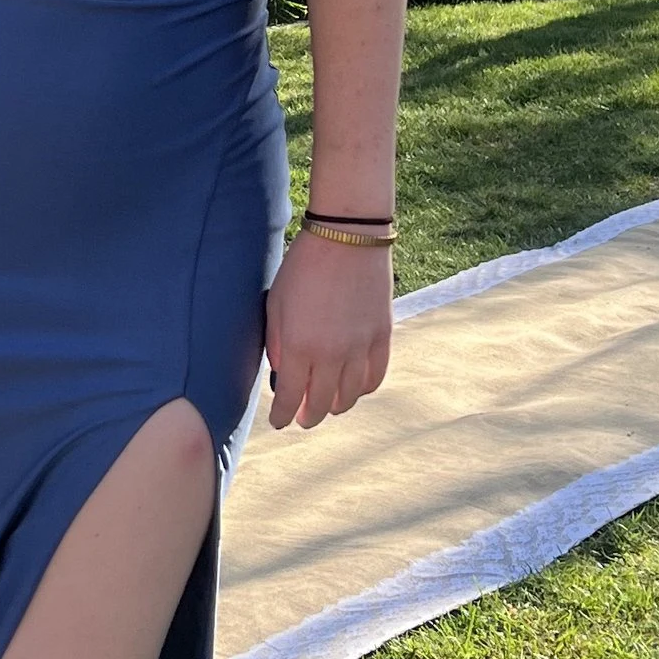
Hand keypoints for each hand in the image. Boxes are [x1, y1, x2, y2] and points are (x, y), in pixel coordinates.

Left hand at [264, 229, 392, 427]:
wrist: (348, 237)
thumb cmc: (304, 266)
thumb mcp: (276, 303)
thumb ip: (278, 342)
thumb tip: (284, 371)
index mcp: (300, 346)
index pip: (289, 397)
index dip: (282, 415)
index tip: (278, 422)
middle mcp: (332, 354)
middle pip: (320, 404)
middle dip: (308, 417)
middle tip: (302, 420)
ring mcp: (361, 347)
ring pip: (351, 396)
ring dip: (336, 406)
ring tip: (328, 406)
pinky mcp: (382, 337)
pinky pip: (375, 376)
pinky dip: (364, 389)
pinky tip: (354, 388)